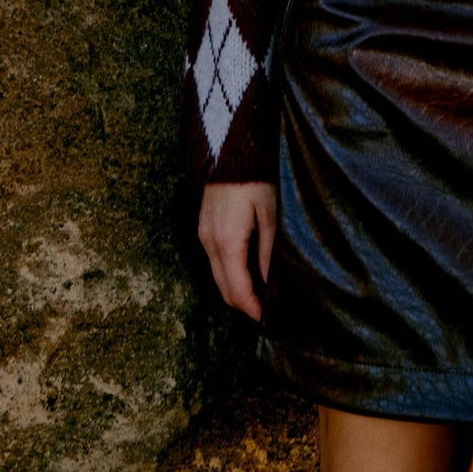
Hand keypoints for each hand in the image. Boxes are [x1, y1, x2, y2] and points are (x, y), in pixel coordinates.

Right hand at [197, 179, 277, 319]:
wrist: (228, 152)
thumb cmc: (254, 179)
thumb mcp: (269, 214)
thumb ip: (268, 251)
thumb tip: (269, 283)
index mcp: (228, 242)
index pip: (237, 290)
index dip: (252, 309)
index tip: (267, 319)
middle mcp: (210, 243)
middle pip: (224, 289)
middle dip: (243, 305)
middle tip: (266, 311)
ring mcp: (203, 236)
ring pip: (217, 277)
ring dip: (235, 290)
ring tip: (260, 294)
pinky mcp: (203, 229)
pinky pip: (214, 262)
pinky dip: (229, 274)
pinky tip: (247, 271)